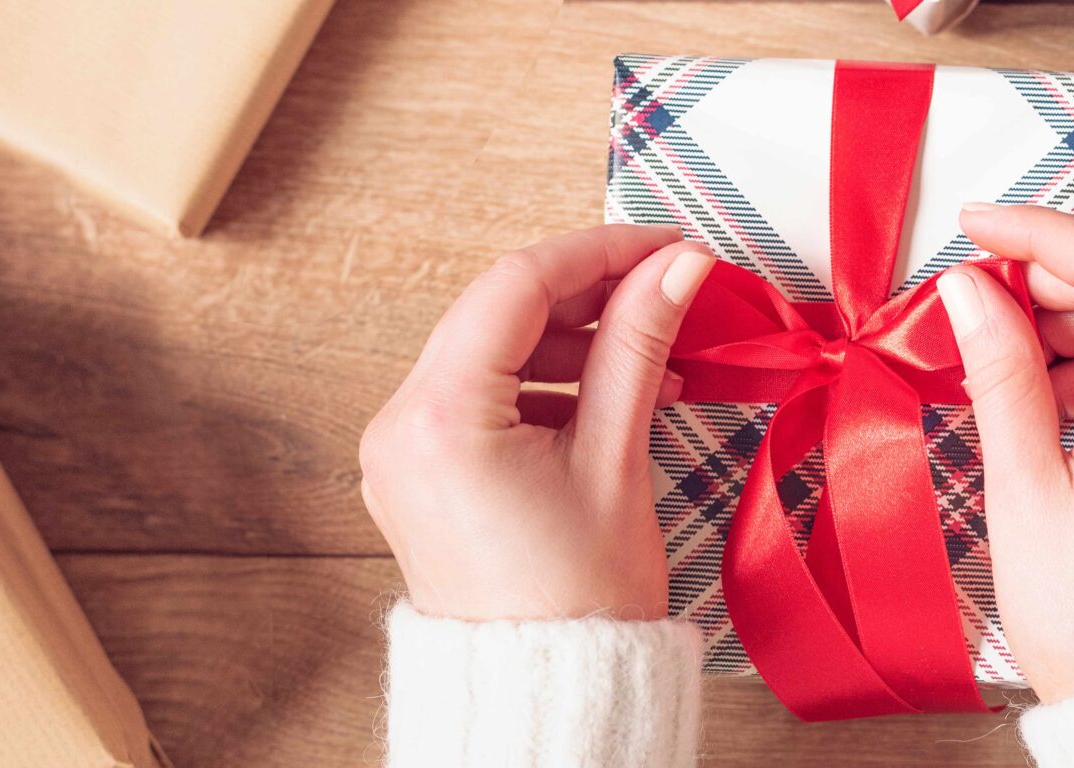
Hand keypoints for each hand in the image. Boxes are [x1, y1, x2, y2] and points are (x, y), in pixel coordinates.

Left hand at [359, 225, 714, 621]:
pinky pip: (480, 398)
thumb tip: (675, 269)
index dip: (600, 252)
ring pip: (490, 352)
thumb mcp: (616, 458)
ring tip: (656, 357)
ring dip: (573, 342)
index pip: (516, 285)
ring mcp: (402, 452)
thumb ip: (640, 345)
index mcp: (437, 418)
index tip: (665, 246)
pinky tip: (611, 396)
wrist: (551, 693)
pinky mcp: (421, 475)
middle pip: (497, 313)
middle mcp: (399, 426)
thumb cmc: (577, 605)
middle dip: (589, 294)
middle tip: (668, 286)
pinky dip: (545, 387)